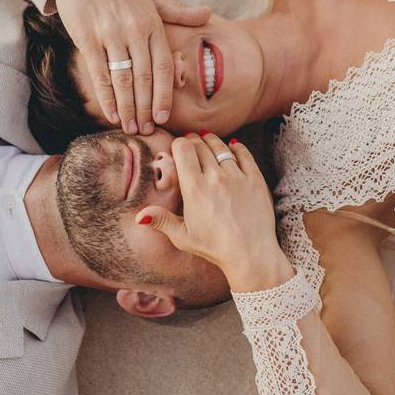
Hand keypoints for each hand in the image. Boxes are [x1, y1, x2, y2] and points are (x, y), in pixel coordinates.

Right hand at [52, 0, 210, 134]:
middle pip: (144, 77)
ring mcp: (111, 35)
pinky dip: (107, 97)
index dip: (164, 94)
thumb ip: (179, 11)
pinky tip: (112, 114)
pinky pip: (100, 74)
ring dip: (128, 108)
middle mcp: (134, 30)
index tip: (164, 117)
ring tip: (132, 127)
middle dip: (147, 108)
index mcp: (152, 24)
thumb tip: (208, 13)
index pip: (163, 66)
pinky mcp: (88, 39)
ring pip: (123, 79)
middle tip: (148, 130)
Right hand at [134, 134, 293, 291]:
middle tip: (191, 142)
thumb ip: (161, 221)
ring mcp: (237, 177)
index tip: (178, 149)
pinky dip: (236, 147)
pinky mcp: (255, 179)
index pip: (183, 149)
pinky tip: (232, 148)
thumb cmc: (214, 247)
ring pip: (221, 146)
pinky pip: (244, 154)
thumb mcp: (183, 237)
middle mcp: (215, 178)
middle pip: (201, 144)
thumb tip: (138, 217)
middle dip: (193, 140)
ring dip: (212, 141)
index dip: (178, 144)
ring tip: (207, 141)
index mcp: (194, 189)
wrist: (250, 254)